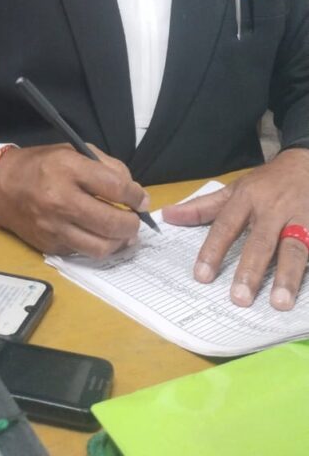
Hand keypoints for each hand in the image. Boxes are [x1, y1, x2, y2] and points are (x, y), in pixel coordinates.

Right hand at [0, 143, 149, 256]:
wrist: (1, 186)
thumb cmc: (42, 165)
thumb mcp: (74, 152)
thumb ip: (107, 167)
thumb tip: (135, 193)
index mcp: (68, 169)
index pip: (115, 187)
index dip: (136, 196)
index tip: (142, 200)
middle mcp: (60, 200)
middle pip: (111, 222)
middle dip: (132, 224)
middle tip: (136, 220)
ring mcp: (54, 227)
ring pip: (100, 247)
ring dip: (119, 242)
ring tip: (123, 233)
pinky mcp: (49, 245)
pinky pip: (83, 253)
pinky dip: (97, 246)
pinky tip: (100, 236)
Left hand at [162, 149, 308, 308]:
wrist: (306, 161)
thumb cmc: (266, 182)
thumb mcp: (235, 188)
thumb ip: (203, 207)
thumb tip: (168, 216)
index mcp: (247, 198)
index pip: (226, 225)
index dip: (214, 250)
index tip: (202, 276)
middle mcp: (273, 208)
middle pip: (261, 241)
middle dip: (250, 270)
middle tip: (239, 299)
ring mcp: (300, 218)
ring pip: (294, 248)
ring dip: (287, 276)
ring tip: (279, 303)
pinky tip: (306, 290)